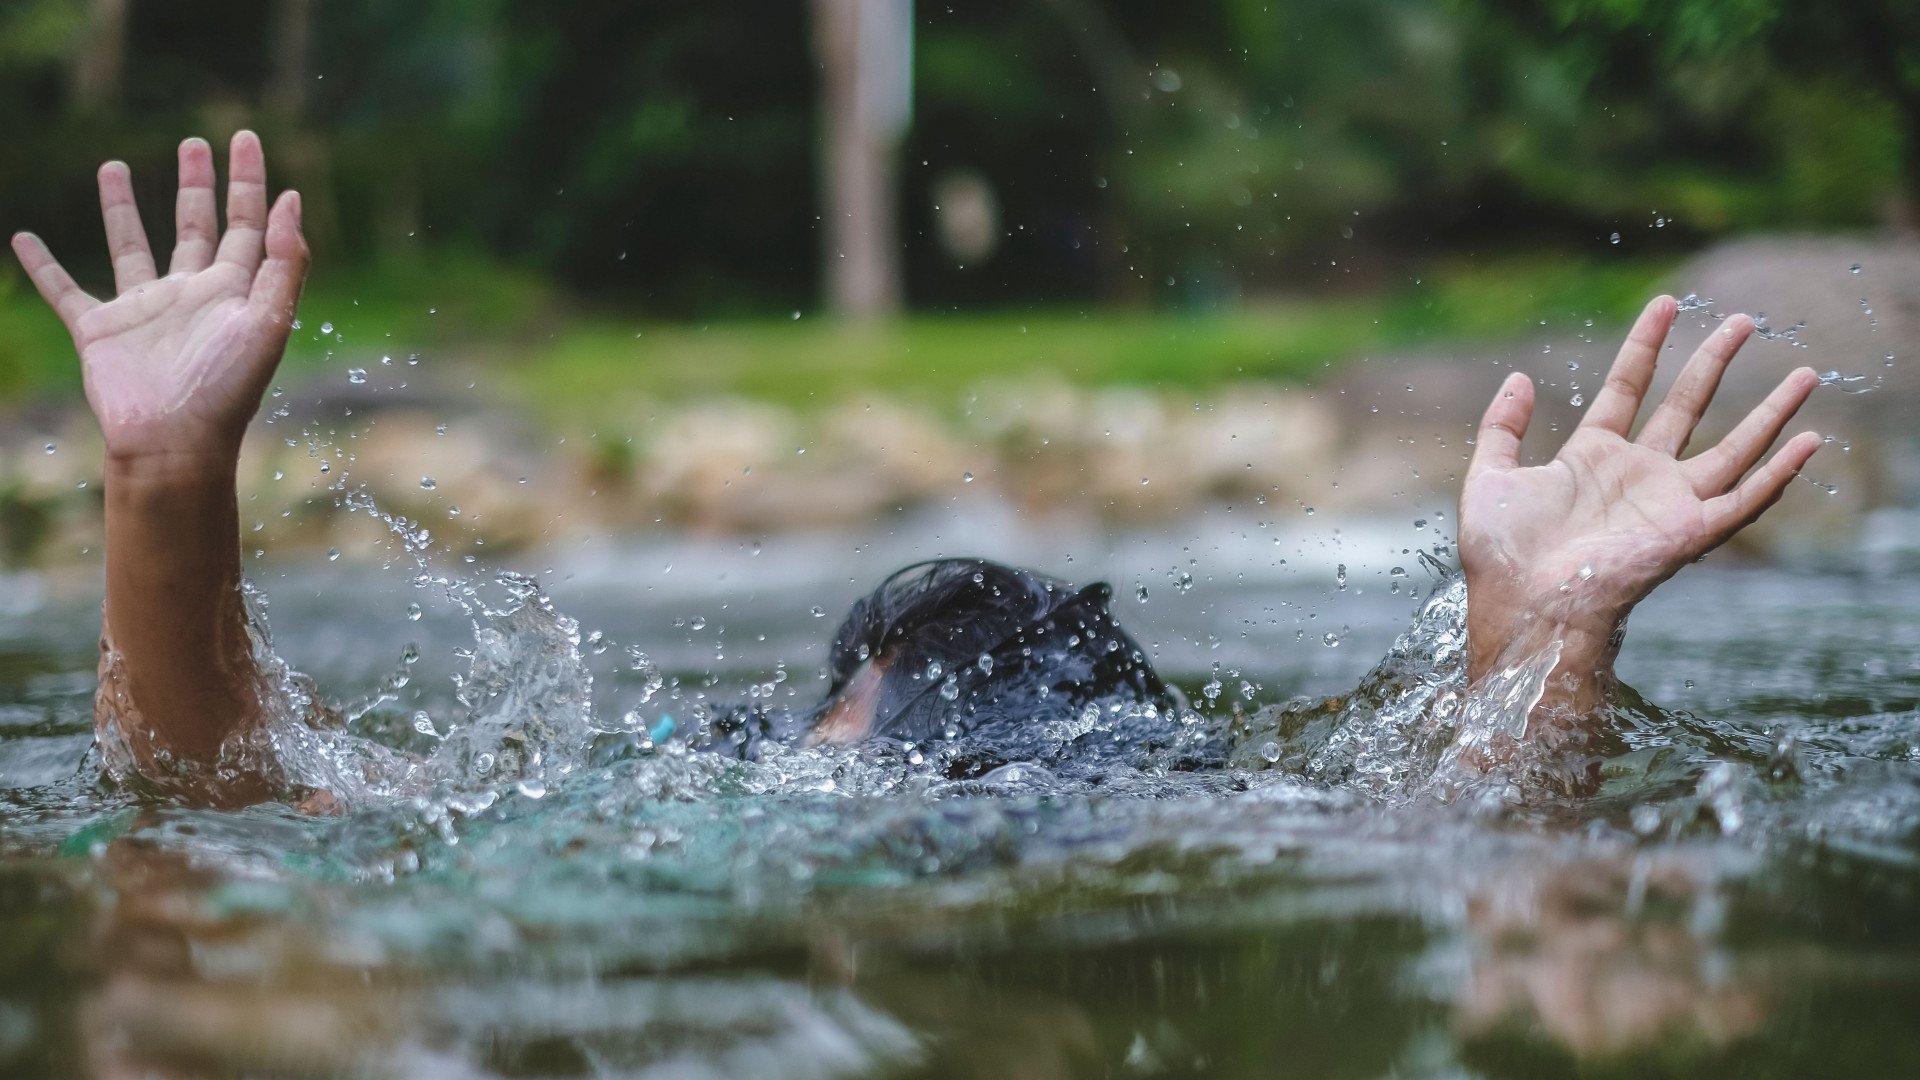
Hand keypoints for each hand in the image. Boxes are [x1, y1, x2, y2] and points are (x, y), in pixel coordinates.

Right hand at [9, 132, 307, 471]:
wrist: (175, 443)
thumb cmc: (227, 389)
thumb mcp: (269, 321)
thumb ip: (285, 264)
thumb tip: (293, 200)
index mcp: (234, 291)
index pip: (247, 224)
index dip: (248, 182)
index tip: (243, 137)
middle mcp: (191, 295)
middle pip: (195, 226)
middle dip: (197, 185)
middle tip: (194, 142)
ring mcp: (144, 311)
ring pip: (132, 245)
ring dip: (122, 208)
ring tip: (114, 165)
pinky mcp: (101, 331)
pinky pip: (65, 289)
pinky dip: (43, 265)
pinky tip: (24, 238)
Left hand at [1459, 295, 1820, 698]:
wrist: (1524, 603)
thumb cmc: (1502, 554)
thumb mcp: (1490, 476)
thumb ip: (1503, 427)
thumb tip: (1519, 376)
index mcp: (1592, 457)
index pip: (1627, 387)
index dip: (1646, 345)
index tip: (1664, 303)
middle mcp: (1638, 475)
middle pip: (1687, 405)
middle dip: (1714, 362)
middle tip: (1743, 320)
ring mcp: (1667, 502)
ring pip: (1732, 447)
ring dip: (1770, 412)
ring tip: (1806, 373)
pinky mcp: (1689, 532)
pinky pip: (1745, 500)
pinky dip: (1779, 473)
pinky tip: (1809, 441)